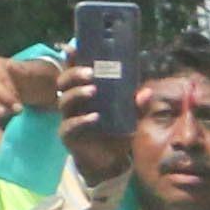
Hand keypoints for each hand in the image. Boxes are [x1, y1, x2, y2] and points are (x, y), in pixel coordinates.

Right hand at [53, 56, 128, 186]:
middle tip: (91, 73)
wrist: (110, 161)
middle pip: (63, 84)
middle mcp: (72, 103)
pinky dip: (82, 120)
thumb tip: (146, 92)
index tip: (74, 48)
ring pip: (64, 101)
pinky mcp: (68, 135)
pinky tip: (94, 117)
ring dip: (78, 94)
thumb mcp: (130, 118)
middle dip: (74, 75)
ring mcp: (68, 118)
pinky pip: (71, 125)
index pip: (75, 74)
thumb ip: (137, 106)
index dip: (72, 61)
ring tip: (93, 90)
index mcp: (84, 94)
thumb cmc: (116, 133)